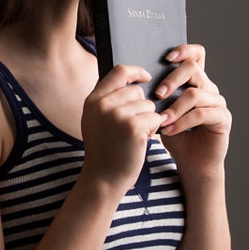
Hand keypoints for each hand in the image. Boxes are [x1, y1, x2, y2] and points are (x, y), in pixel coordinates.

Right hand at [80, 65, 163, 195]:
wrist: (104, 178)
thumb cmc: (104, 149)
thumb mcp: (95, 120)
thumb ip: (107, 100)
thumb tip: (131, 80)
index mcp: (93, 100)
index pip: (118, 72)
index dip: (136, 71)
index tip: (145, 77)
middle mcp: (103, 105)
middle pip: (137, 91)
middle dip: (141, 107)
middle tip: (130, 127)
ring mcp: (118, 115)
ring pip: (148, 105)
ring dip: (147, 120)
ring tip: (133, 136)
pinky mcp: (134, 127)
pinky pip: (155, 118)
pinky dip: (153, 130)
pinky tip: (140, 142)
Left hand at [155, 44, 230, 180]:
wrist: (190, 162)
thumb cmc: (173, 134)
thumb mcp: (160, 111)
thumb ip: (155, 94)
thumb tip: (133, 78)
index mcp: (195, 81)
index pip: (196, 54)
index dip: (184, 50)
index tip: (166, 58)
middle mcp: (209, 88)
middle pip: (193, 69)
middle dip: (172, 80)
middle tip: (157, 94)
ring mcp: (218, 102)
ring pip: (196, 94)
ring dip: (174, 107)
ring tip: (160, 120)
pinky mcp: (223, 118)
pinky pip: (202, 113)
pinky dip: (182, 122)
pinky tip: (169, 130)